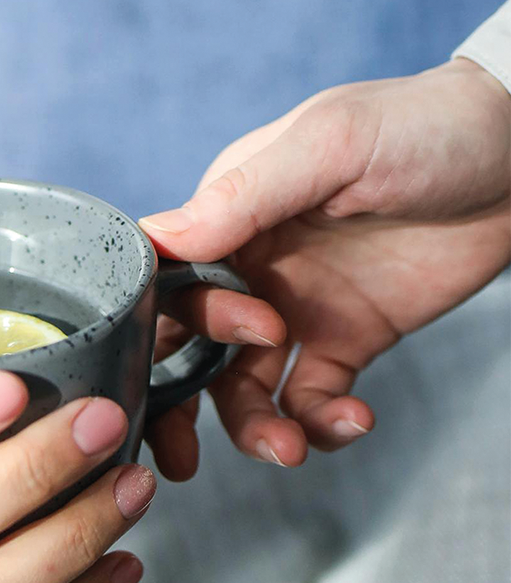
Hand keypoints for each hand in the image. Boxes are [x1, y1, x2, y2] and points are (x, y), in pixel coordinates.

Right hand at [139, 58, 510, 477]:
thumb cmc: (424, 126)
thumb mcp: (329, 145)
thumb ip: (245, 196)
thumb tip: (158, 239)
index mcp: (229, 218)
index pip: (169, 284)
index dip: (176, 325)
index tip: (238, 335)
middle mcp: (250, 270)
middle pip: (186, 350)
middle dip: (177, 407)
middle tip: (183, 456)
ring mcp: (295, 310)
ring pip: (242, 388)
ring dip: (254, 427)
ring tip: (290, 448)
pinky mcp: (345, 342)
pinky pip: (311, 398)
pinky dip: (322, 421)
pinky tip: (354, 418)